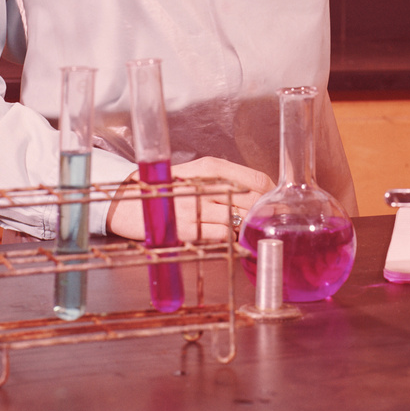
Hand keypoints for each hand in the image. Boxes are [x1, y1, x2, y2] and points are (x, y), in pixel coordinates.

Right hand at [106, 157, 273, 241]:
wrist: (129, 203)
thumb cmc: (168, 188)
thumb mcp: (197, 175)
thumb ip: (225, 181)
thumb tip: (259, 194)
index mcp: (210, 168)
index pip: (256, 180)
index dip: (273, 195)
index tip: (280, 206)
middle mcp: (204, 185)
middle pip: (252, 202)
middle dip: (264, 215)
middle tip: (272, 223)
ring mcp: (195, 209)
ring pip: (238, 221)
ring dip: (248, 230)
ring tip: (252, 233)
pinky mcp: (187, 231)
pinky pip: (221, 237)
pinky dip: (232, 241)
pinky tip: (236, 242)